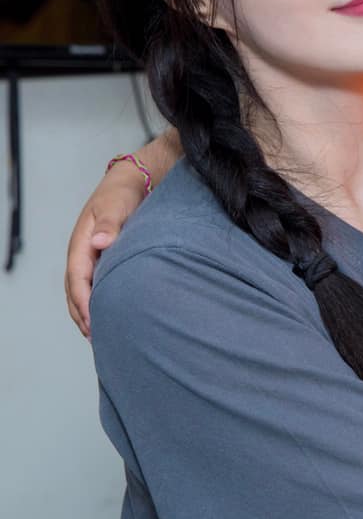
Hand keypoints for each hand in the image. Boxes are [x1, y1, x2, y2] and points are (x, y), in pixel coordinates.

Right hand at [65, 162, 145, 337]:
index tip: (92, 320)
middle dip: (81, 313)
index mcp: (82, 242)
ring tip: (97, 335)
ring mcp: (91, 256)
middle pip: (74, 289)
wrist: (132, 181)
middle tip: (94, 336)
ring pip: (81, 290)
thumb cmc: (122, 192)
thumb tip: (99, 242)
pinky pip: (93, 285)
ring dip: (86, 312)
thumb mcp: (116, 204)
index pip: (77, 277)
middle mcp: (83, 251)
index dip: (83, 300)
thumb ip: (110, 224)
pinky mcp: (103, 259)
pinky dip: (95, 302)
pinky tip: (106, 315)